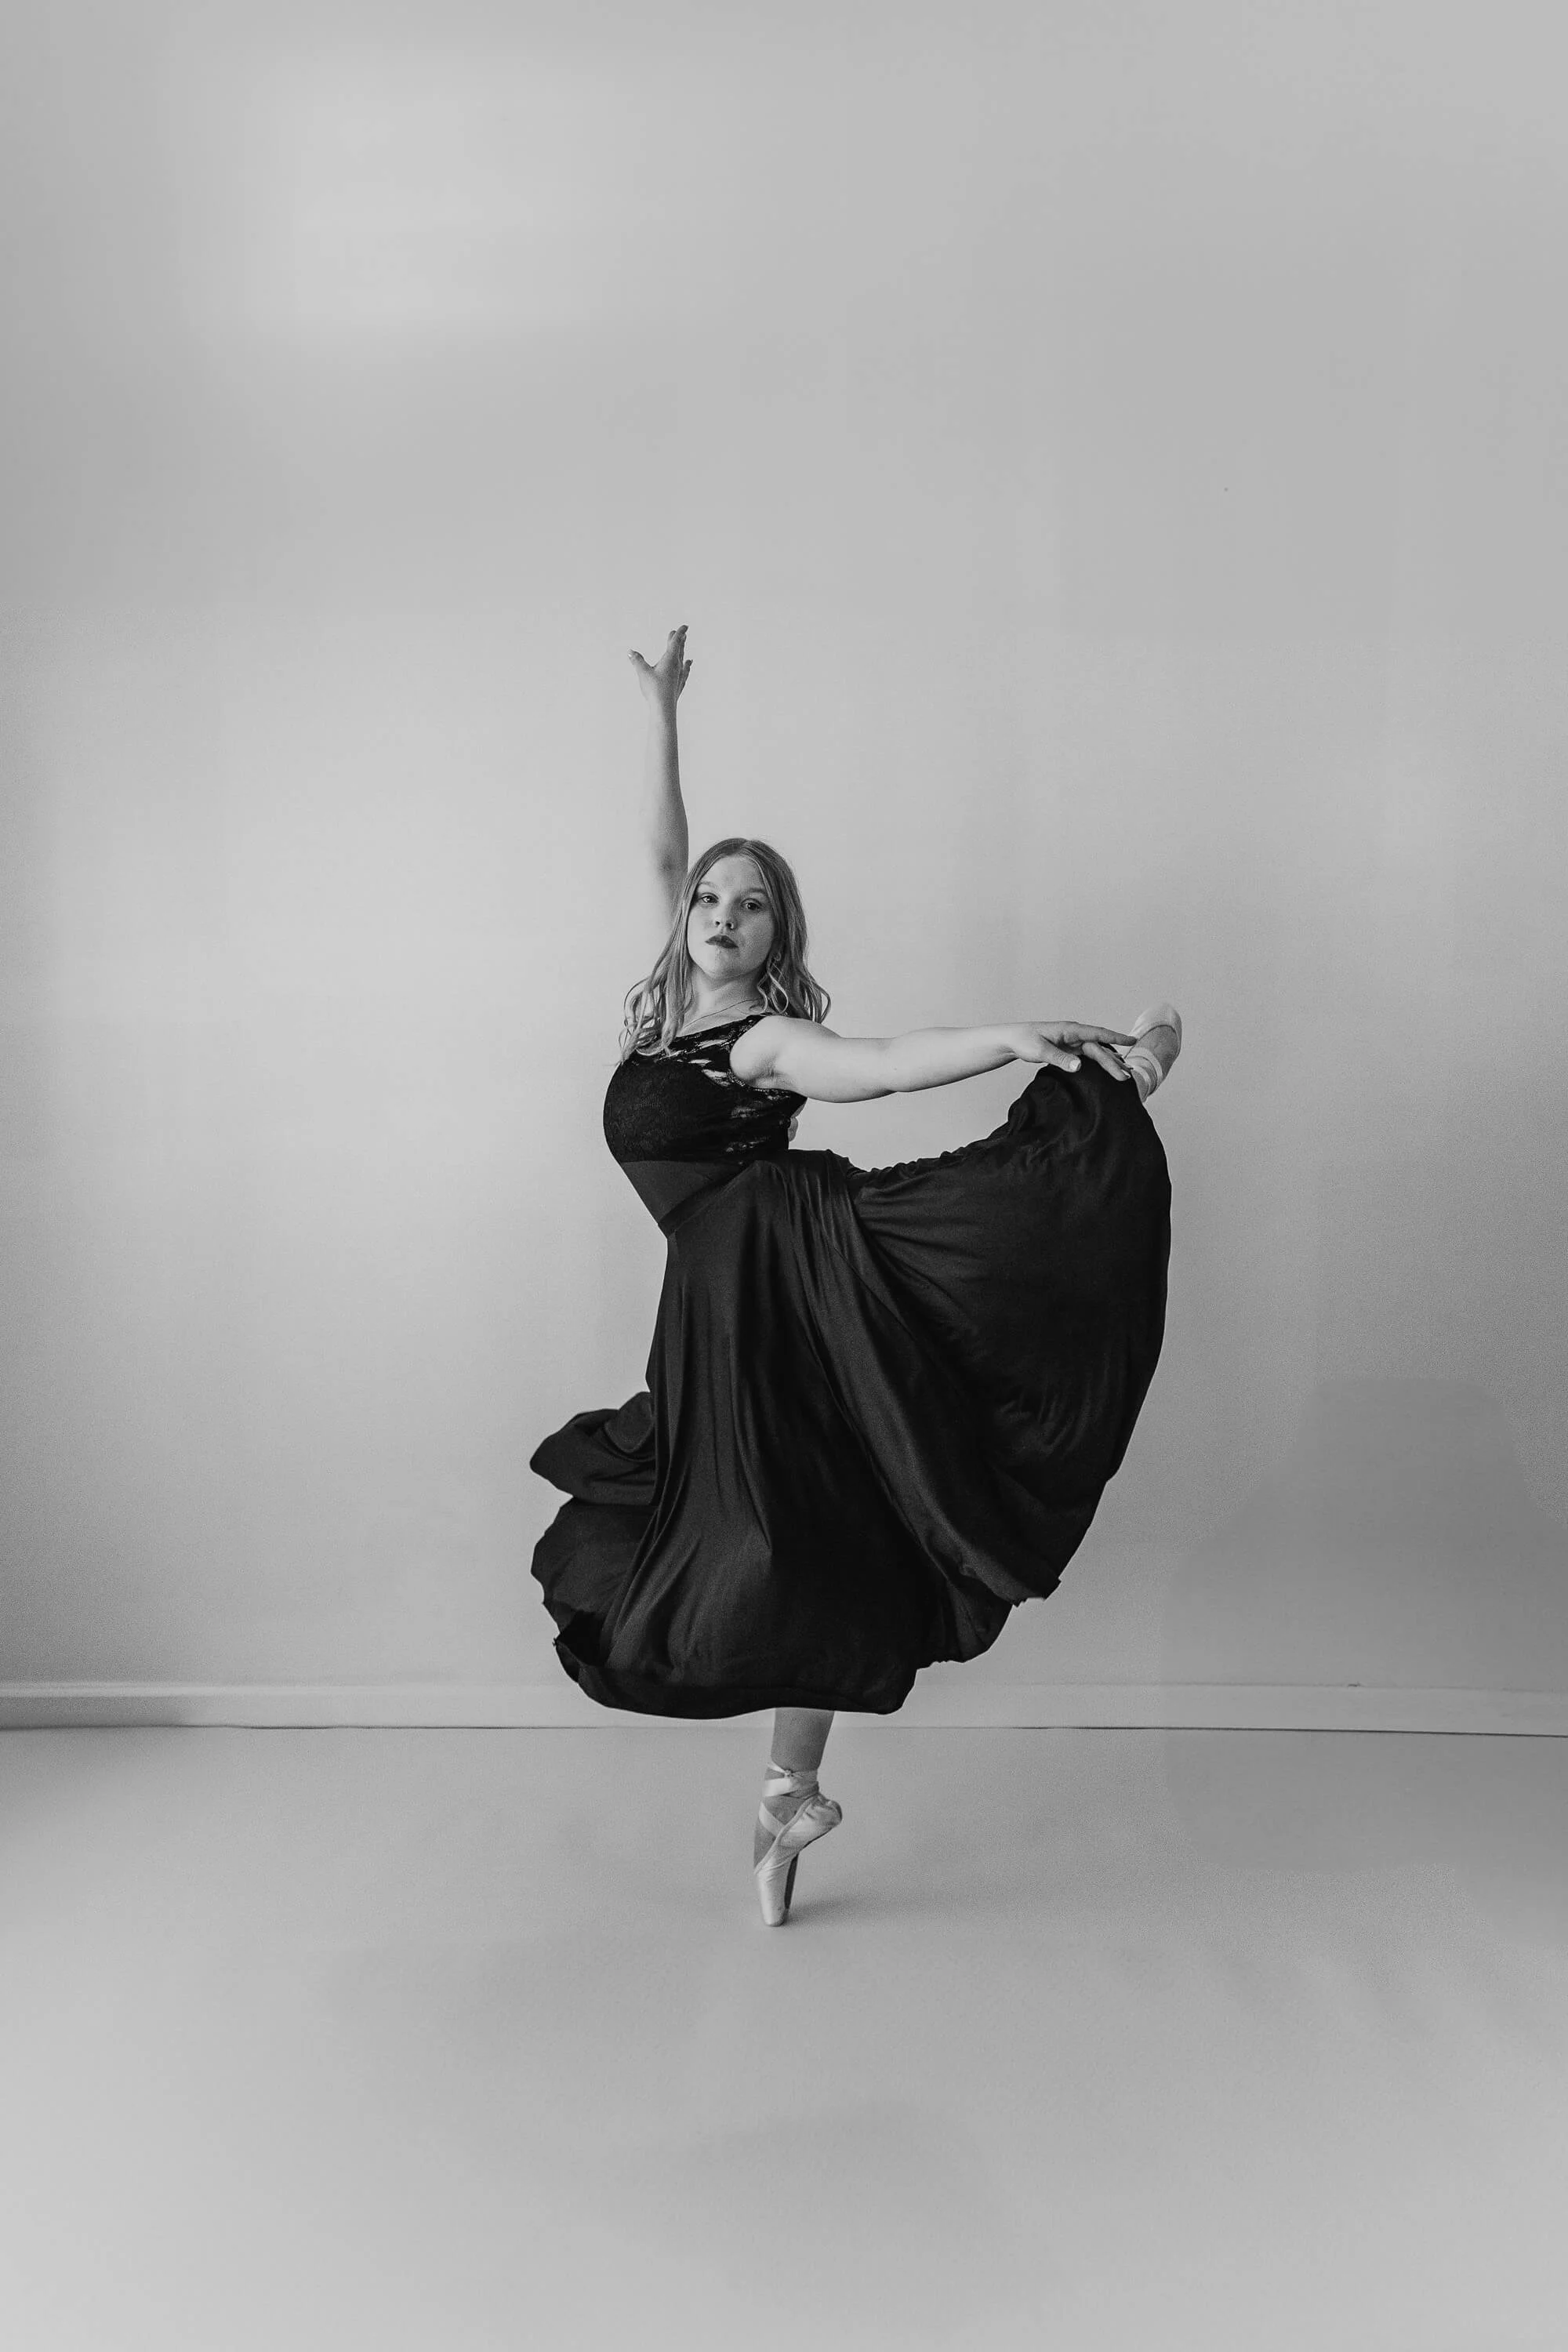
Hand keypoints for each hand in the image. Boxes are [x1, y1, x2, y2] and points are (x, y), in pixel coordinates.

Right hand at [629, 624, 692, 709]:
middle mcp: (677, 666)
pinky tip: (689, 664)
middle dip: (680, 640)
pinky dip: (687, 665)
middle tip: (683, 633)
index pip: (675, 643)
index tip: (685, 626)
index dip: (679, 633)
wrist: (664, 708)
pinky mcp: (679, 684)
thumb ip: (637, 661)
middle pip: (680, 650)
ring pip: (682, 659)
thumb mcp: (643, 672)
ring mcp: (679, 676)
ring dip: (683, 650)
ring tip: (684, 645)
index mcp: (669, 660)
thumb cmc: (654, 689)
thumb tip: (630, 652)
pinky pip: (685, 670)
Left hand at [1009, 1021, 1137, 1078]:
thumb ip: (1059, 1059)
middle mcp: (1075, 1034)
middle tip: (1126, 1076)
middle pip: (1099, 1048)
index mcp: (1070, 1030)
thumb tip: (1079, 1066)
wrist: (1013, 1039)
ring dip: (1110, 1062)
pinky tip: (1111, 1067)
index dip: (1115, 1038)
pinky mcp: (1070, 1050)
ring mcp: (1073, 1042)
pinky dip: (1101, 1062)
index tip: (1131, 1041)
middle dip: (1113, 1061)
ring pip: (1096, 1052)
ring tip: (1125, 1074)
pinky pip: (1089, 1056)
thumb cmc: (1025, 1041)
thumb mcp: (1040, 1051)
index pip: (1097, 1034)